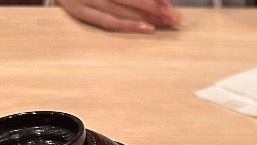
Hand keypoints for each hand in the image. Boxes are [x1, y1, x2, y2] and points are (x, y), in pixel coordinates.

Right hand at [56, 0, 181, 33]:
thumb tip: (156, 0)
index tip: (169, 5)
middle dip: (155, 8)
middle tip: (175, 17)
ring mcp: (86, 0)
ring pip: (122, 9)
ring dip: (147, 17)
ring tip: (167, 23)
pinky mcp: (80, 12)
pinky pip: (108, 21)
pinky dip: (128, 25)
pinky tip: (147, 28)